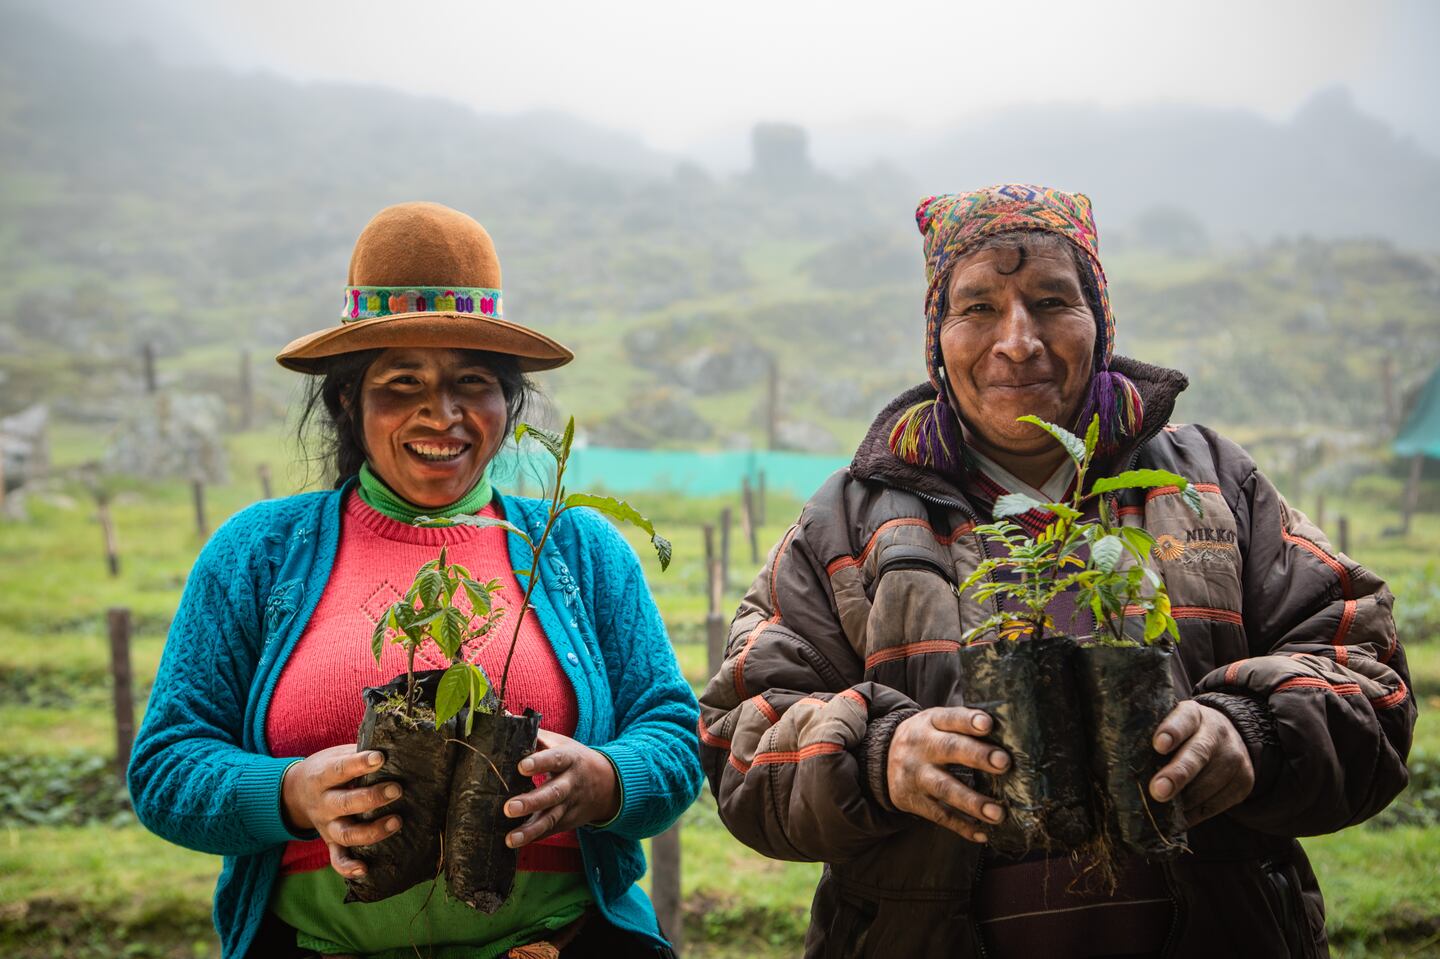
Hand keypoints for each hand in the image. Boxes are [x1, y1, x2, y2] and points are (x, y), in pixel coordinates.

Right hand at [280, 744, 401, 879]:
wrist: (294, 793)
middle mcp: (323, 803)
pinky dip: (348, 868)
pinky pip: (337, 859)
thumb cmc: (327, 768)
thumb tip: (394, 743)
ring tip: (397, 821)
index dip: (359, 764)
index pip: (339, 769)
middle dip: (371, 798)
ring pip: (346, 834)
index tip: (380, 757)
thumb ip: (358, 751)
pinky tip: (365, 869)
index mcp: (321, 777)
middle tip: (397, 789)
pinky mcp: (330, 843)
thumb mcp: (335, 754)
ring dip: (372, 831)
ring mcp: (326, 826)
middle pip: (344, 803)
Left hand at [503, 730, 619, 848]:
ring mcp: (570, 806)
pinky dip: (533, 838)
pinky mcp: (566, 822)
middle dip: (531, 802)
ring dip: (530, 830)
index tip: (521, 767)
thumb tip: (504, 718)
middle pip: (552, 794)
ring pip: (551, 819)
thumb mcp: (559, 743)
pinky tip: (514, 844)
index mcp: (569, 759)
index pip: (555, 759)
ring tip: (510, 839)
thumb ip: (533, 734)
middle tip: (509, 808)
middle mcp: (571, 784)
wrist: (607, 783)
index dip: (539, 763)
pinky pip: (549, 832)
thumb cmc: (572, 759)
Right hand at [885, 707, 1008, 842]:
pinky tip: (983, 834)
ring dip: (973, 802)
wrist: (882, 756)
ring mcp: (915, 774)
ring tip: (997, 813)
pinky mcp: (913, 799)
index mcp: (931, 722)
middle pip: (949, 749)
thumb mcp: (937, 722)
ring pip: (944, 788)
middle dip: (977, 756)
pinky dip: (962, 826)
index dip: (968, 720)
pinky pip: (939, 815)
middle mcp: (921, 746)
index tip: (987, 724)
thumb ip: (963, 726)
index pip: (950, 718)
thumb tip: (1010, 735)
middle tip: (1003, 763)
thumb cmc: (928, 737)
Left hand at [1149, 700, 1254, 825]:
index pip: (1184, 720)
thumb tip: (1120, 768)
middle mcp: (1217, 732)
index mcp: (1193, 714)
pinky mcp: (1244, 782)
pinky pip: (1216, 805)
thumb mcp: (1171, 725)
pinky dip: (1194, 814)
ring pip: (1207, 785)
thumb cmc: (1184, 735)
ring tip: (1161, 810)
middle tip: (1158, 791)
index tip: (1158, 745)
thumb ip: (1152, 737)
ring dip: (1183, 801)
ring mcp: (1235, 757)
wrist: (1230, 737)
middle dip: (1177, 775)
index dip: (1172, 731)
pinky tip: (1178, 817)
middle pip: (1197, 755)